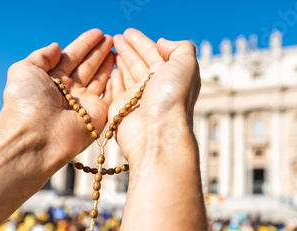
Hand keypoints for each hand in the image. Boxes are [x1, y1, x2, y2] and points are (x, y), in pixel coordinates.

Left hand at [0, 29, 113, 165]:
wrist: (36, 136)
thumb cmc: (26, 103)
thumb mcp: (25, 69)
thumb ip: (42, 55)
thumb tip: (57, 46)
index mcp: (51, 80)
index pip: (71, 57)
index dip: (84, 45)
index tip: (97, 33)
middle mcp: (68, 92)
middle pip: (87, 67)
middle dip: (99, 52)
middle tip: (112, 38)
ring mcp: (83, 104)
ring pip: (99, 80)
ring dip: (108, 64)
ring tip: (117, 49)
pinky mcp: (97, 116)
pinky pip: (109, 96)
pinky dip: (115, 84)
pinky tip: (120, 70)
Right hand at [109, 29, 200, 163]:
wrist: (157, 133)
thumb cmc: (173, 99)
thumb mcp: (186, 65)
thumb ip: (179, 47)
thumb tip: (162, 43)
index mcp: (168, 75)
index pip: (152, 53)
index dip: (141, 42)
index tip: (128, 32)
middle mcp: (153, 87)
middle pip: (138, 63)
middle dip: (127, 49)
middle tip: (115, 37)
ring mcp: (136, 99)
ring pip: (126, 75)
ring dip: (119, 62)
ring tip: (110, 49)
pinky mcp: (120, 109)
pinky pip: (115, 91)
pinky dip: (113, 80)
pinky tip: (111, 72)